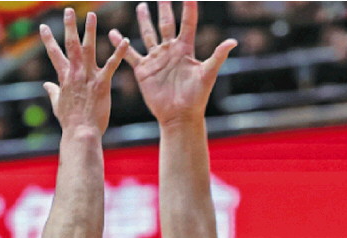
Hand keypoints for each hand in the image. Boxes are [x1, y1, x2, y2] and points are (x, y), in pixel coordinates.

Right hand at [41, 9, 127, 133]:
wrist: (81, 133)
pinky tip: (126, 40)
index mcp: (64, 78)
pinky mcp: (102, 84)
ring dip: (90, 31)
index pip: (54, 54)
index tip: (44, 26)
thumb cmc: (70, 122)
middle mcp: (75, 74)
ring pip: (89, 49)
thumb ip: (53, 92)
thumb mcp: (58, 105)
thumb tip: (45, 85)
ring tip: (92, 15)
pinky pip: (112, 65)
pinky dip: (119, 52)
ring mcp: (88, 77)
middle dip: (70, 26)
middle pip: (71, 45)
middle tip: (69, 10)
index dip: (48, 40)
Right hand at [108, 1, 235, 125]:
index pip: (187, 22)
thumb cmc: (196, 98)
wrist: (179, 117)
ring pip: (149, 34)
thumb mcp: (207, 75)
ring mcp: (156, 59)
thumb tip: (233, 42)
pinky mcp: (144, 70)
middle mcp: (170, 51)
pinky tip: (113, 34)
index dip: (188, 7)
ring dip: (145, 20)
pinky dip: (121, 45)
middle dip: (164, 8)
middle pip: (166, 23)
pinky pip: (130, 55)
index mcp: (185, 49)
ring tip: (141, 6)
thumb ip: (218, 56)